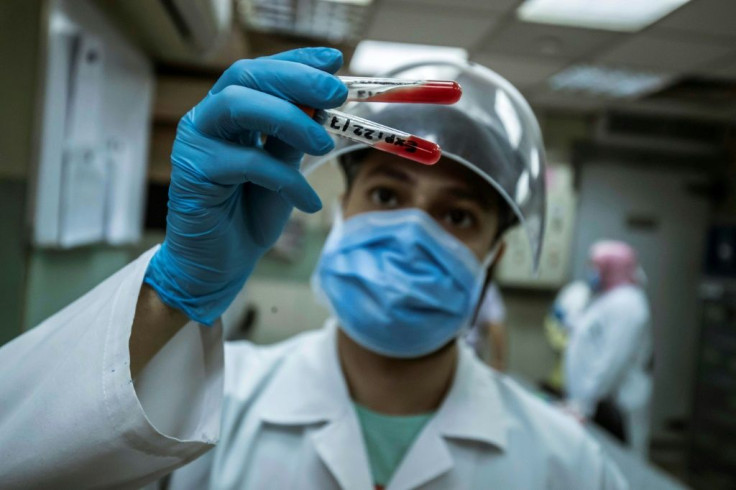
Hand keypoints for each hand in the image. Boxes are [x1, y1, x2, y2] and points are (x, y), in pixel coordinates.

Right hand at [144, 48, 346, 324]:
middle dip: (296, 80)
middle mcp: (209, 119)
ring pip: (239, 107)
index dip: (297, 61)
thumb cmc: (248, 213)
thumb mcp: (282, 167)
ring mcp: (197, 143)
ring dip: (290, 119)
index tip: (334, 60)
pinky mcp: (194, 173)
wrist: (219, 263)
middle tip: (336, 93)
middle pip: (247, 77)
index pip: (262, 71)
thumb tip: (324, 102)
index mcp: (230, 111)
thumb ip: (294, 135)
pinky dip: (286, 180)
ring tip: (324, 145)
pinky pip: (248, 163)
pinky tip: (310, 202)